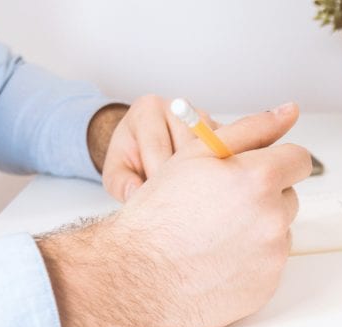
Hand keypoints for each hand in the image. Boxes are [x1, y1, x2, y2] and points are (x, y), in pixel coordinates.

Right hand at [39, 103, 310, 326]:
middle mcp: (272, 218)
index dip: (275, 162)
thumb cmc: (159, 214)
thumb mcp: (197, 154)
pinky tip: (216, 260)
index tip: (257, 171)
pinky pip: (269, 265)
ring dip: (258, 230)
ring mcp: (272, 256)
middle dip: (263, 197)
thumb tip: (289, 111)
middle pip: (288, 197)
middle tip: (221, 206)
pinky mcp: (267, 286)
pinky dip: (250, 262)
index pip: (298, 160)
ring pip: (279, 232)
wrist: (136, 274)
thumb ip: (250, 129)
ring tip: (215, 235)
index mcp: (259, 178)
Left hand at [98, 94, 216, 201]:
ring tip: (192, 198)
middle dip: (182, 179)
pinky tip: (207, 189)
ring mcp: (202, 116)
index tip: (157, 202)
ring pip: (210, 151)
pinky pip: (226, 153)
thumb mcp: (115, 172)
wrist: (145, 146)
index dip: (157, 178)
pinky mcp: (221, 130)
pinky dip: (218, 173)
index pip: (157, 146)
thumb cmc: (130, 159)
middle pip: (187, 148)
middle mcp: (177, 106)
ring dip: (203, 177)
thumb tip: (135, 193)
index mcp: (147, 110)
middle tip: (177, 204)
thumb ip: (121, 183)